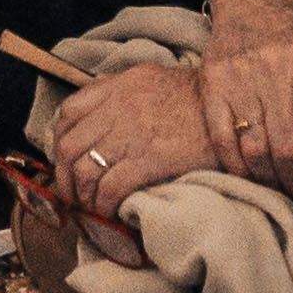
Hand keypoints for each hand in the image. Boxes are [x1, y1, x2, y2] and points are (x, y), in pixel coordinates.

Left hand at [46, 63, 215, 230]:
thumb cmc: (197, 99)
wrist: (234, 112)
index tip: (65, 162)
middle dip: (65, 177)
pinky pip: (110, 187)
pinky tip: (110, 212)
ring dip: (83, 196)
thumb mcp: (153, 81)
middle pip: (70, 146)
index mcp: (118, 86)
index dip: (59, 142)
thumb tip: (96, 121)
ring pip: (85, 170)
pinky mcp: (150, 159)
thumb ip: (121, 93)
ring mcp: (133, 134)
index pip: (68, 113)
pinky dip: (104, 205)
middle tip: (72, 195)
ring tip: (91, 207)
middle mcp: (119, 107)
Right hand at [197, 10, 292, 211]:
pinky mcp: (212, 87)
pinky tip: (254, 178)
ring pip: (254, 149)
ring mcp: (237, 79)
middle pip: (285, 147)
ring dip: (271, 181)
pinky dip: (237, 167)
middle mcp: (271, 70)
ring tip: (285, 192)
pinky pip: (223, 140)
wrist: (254, 6)